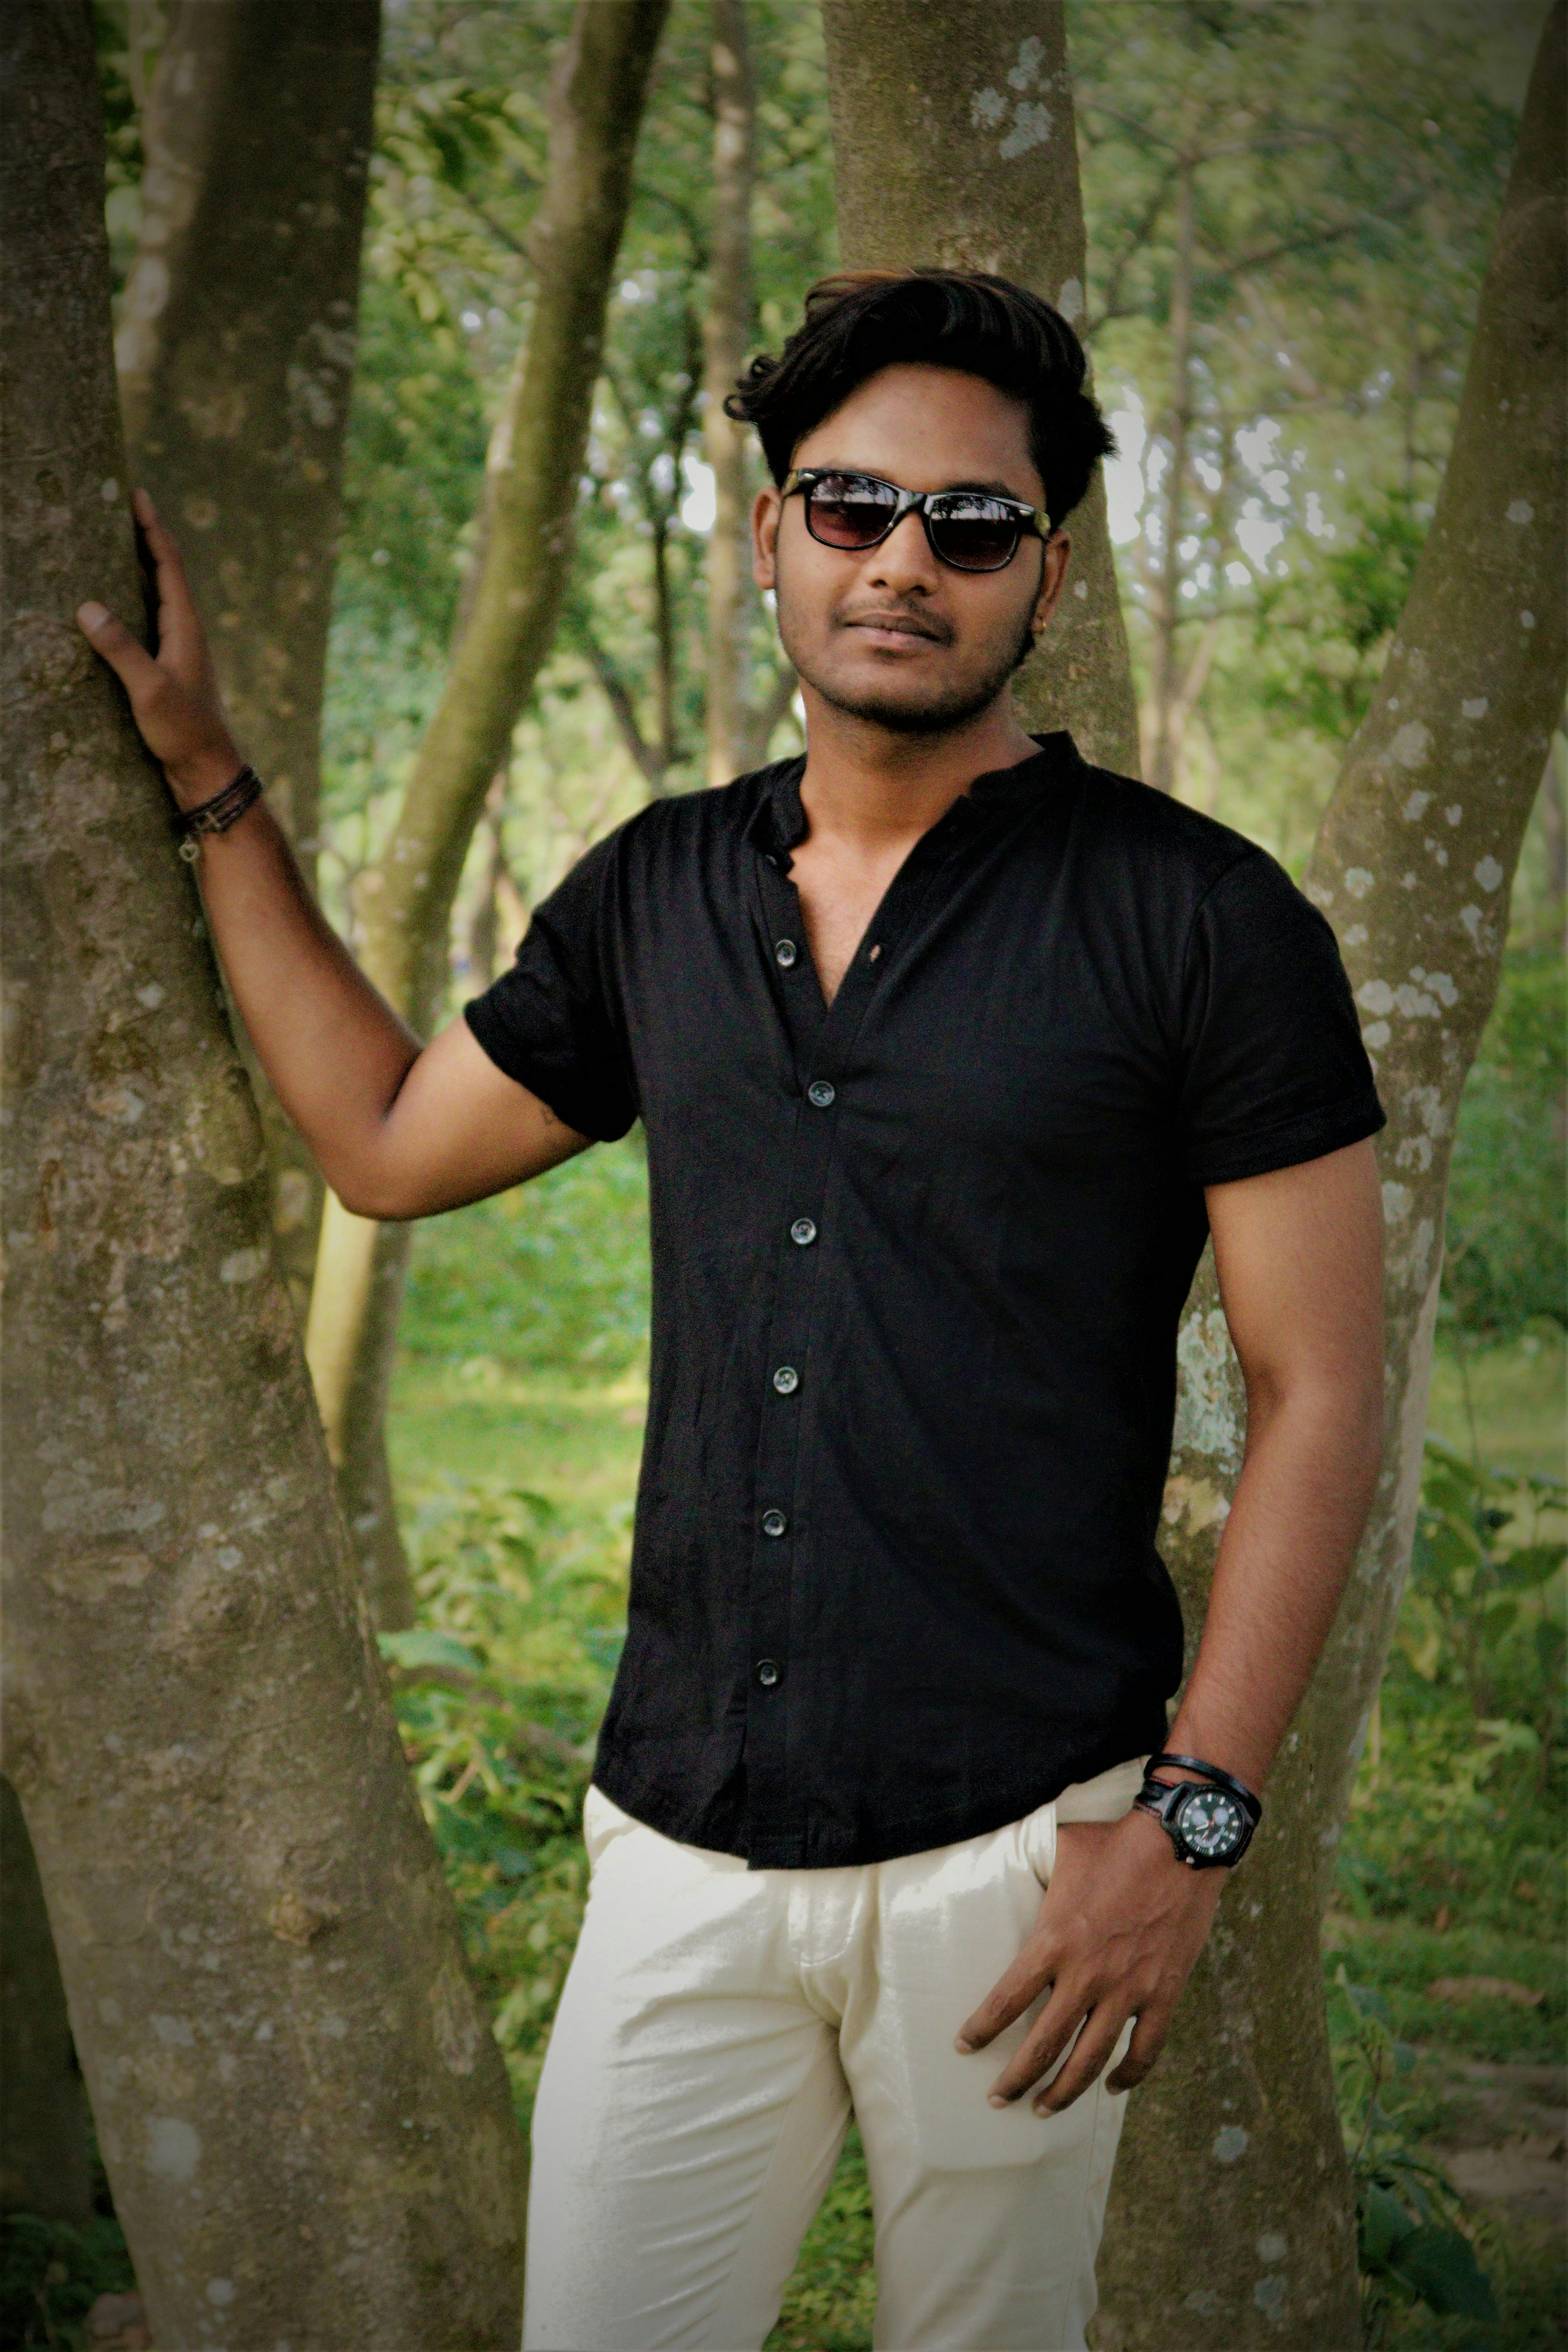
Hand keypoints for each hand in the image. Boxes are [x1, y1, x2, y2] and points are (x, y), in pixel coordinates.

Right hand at [77, 489, 242, 807]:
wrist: (207, 772)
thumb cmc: (184, 733)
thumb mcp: (150, 691)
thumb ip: (122, 650)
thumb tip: (88, 607)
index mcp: (186, 628)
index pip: (168, 564)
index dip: (152, 528)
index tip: (136, 494)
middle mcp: (185, 632)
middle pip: (163, 572)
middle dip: (143, 537)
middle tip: (119, 507)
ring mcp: (178, 650)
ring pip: (156, 596)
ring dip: (136, 567)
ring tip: (110, 543)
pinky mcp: (167, 669)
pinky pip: (147, 622)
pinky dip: (131, 601)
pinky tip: (112, 604)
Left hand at [955, 1808, 1225, 2114]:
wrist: (1179, 1844)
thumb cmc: (1114, 1843)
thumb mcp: (1059, 1850)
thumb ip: (1031, 1867)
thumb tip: (1003, 1859)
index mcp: (1054, 1942)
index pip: (1006, 2000)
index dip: (981, 2029)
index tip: (963, 2046)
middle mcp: (1087, 1975)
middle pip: (1044, 2045)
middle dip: (1016, 2079)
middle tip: (998, 2099)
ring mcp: (1127, 1990)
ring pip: (1090, 2060)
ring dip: (1064, 2091)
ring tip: (1043, 2109)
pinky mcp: (1163, 1994)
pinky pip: (1144, 2050)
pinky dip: (1128, 2076)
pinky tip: (1112, 2086)